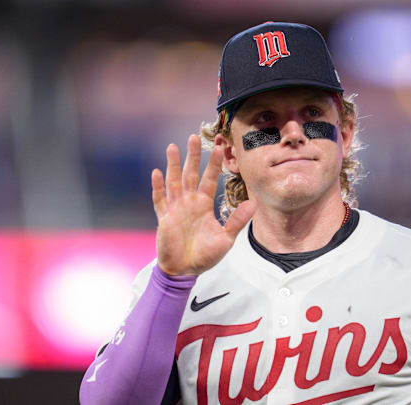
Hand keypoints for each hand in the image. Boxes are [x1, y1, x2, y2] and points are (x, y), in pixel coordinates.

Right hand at [151, 135, 255, 275]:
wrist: (185, 271)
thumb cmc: (205, 256)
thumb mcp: (225, 240)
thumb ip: (236, 221)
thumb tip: (253, 204)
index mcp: (204, 205)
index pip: (210, 180)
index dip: (213, 164)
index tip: (219, 148)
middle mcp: (189, 203)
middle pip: (190, 174)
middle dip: (192, 156)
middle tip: (194, 137)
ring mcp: (175, 209)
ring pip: (174, 181)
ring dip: (173, 165)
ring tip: (173, 147)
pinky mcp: (163, 219)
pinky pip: (159, 200)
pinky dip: (157, 187)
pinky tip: (157, 173)